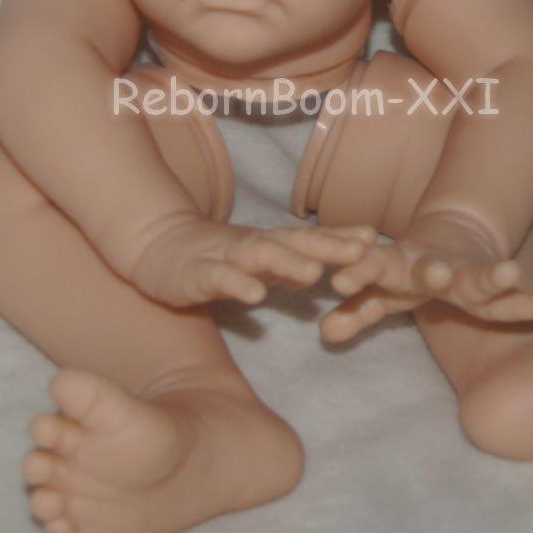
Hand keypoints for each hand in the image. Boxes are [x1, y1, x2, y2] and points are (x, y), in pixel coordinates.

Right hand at [129, 216, 376, 307]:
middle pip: (293, 241)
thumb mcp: (259, 260)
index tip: (375, 238)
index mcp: (270, 243)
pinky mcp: (198, 274)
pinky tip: (255, 295)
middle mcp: (252, 245)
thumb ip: (291, 264)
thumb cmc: (215, 257)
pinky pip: (219, 279)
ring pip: (259, 255)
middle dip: (327, 246)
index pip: (310, 238)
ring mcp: (225, 257)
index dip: (341, 238)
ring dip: (286, 262)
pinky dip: (238, 284)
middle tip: (361, 251)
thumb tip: (331, 269)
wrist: (157, 246)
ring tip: (312, 274)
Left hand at [320, 214, 532, 342]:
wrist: (454, 236)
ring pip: (480, 277)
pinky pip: (514, 299)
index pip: (371, 269)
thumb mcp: (379, 292)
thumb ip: (355, 312)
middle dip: (434, 270)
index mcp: (396, 266)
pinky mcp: (494, 286)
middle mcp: (432, 266)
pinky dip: (532, 301)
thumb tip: (324, 335)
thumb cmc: (406, 274)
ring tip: (512, 273)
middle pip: (431, 269)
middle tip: (436, 272)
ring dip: (493, 276)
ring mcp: (466, 275)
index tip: (338, 283)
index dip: (356, 275)